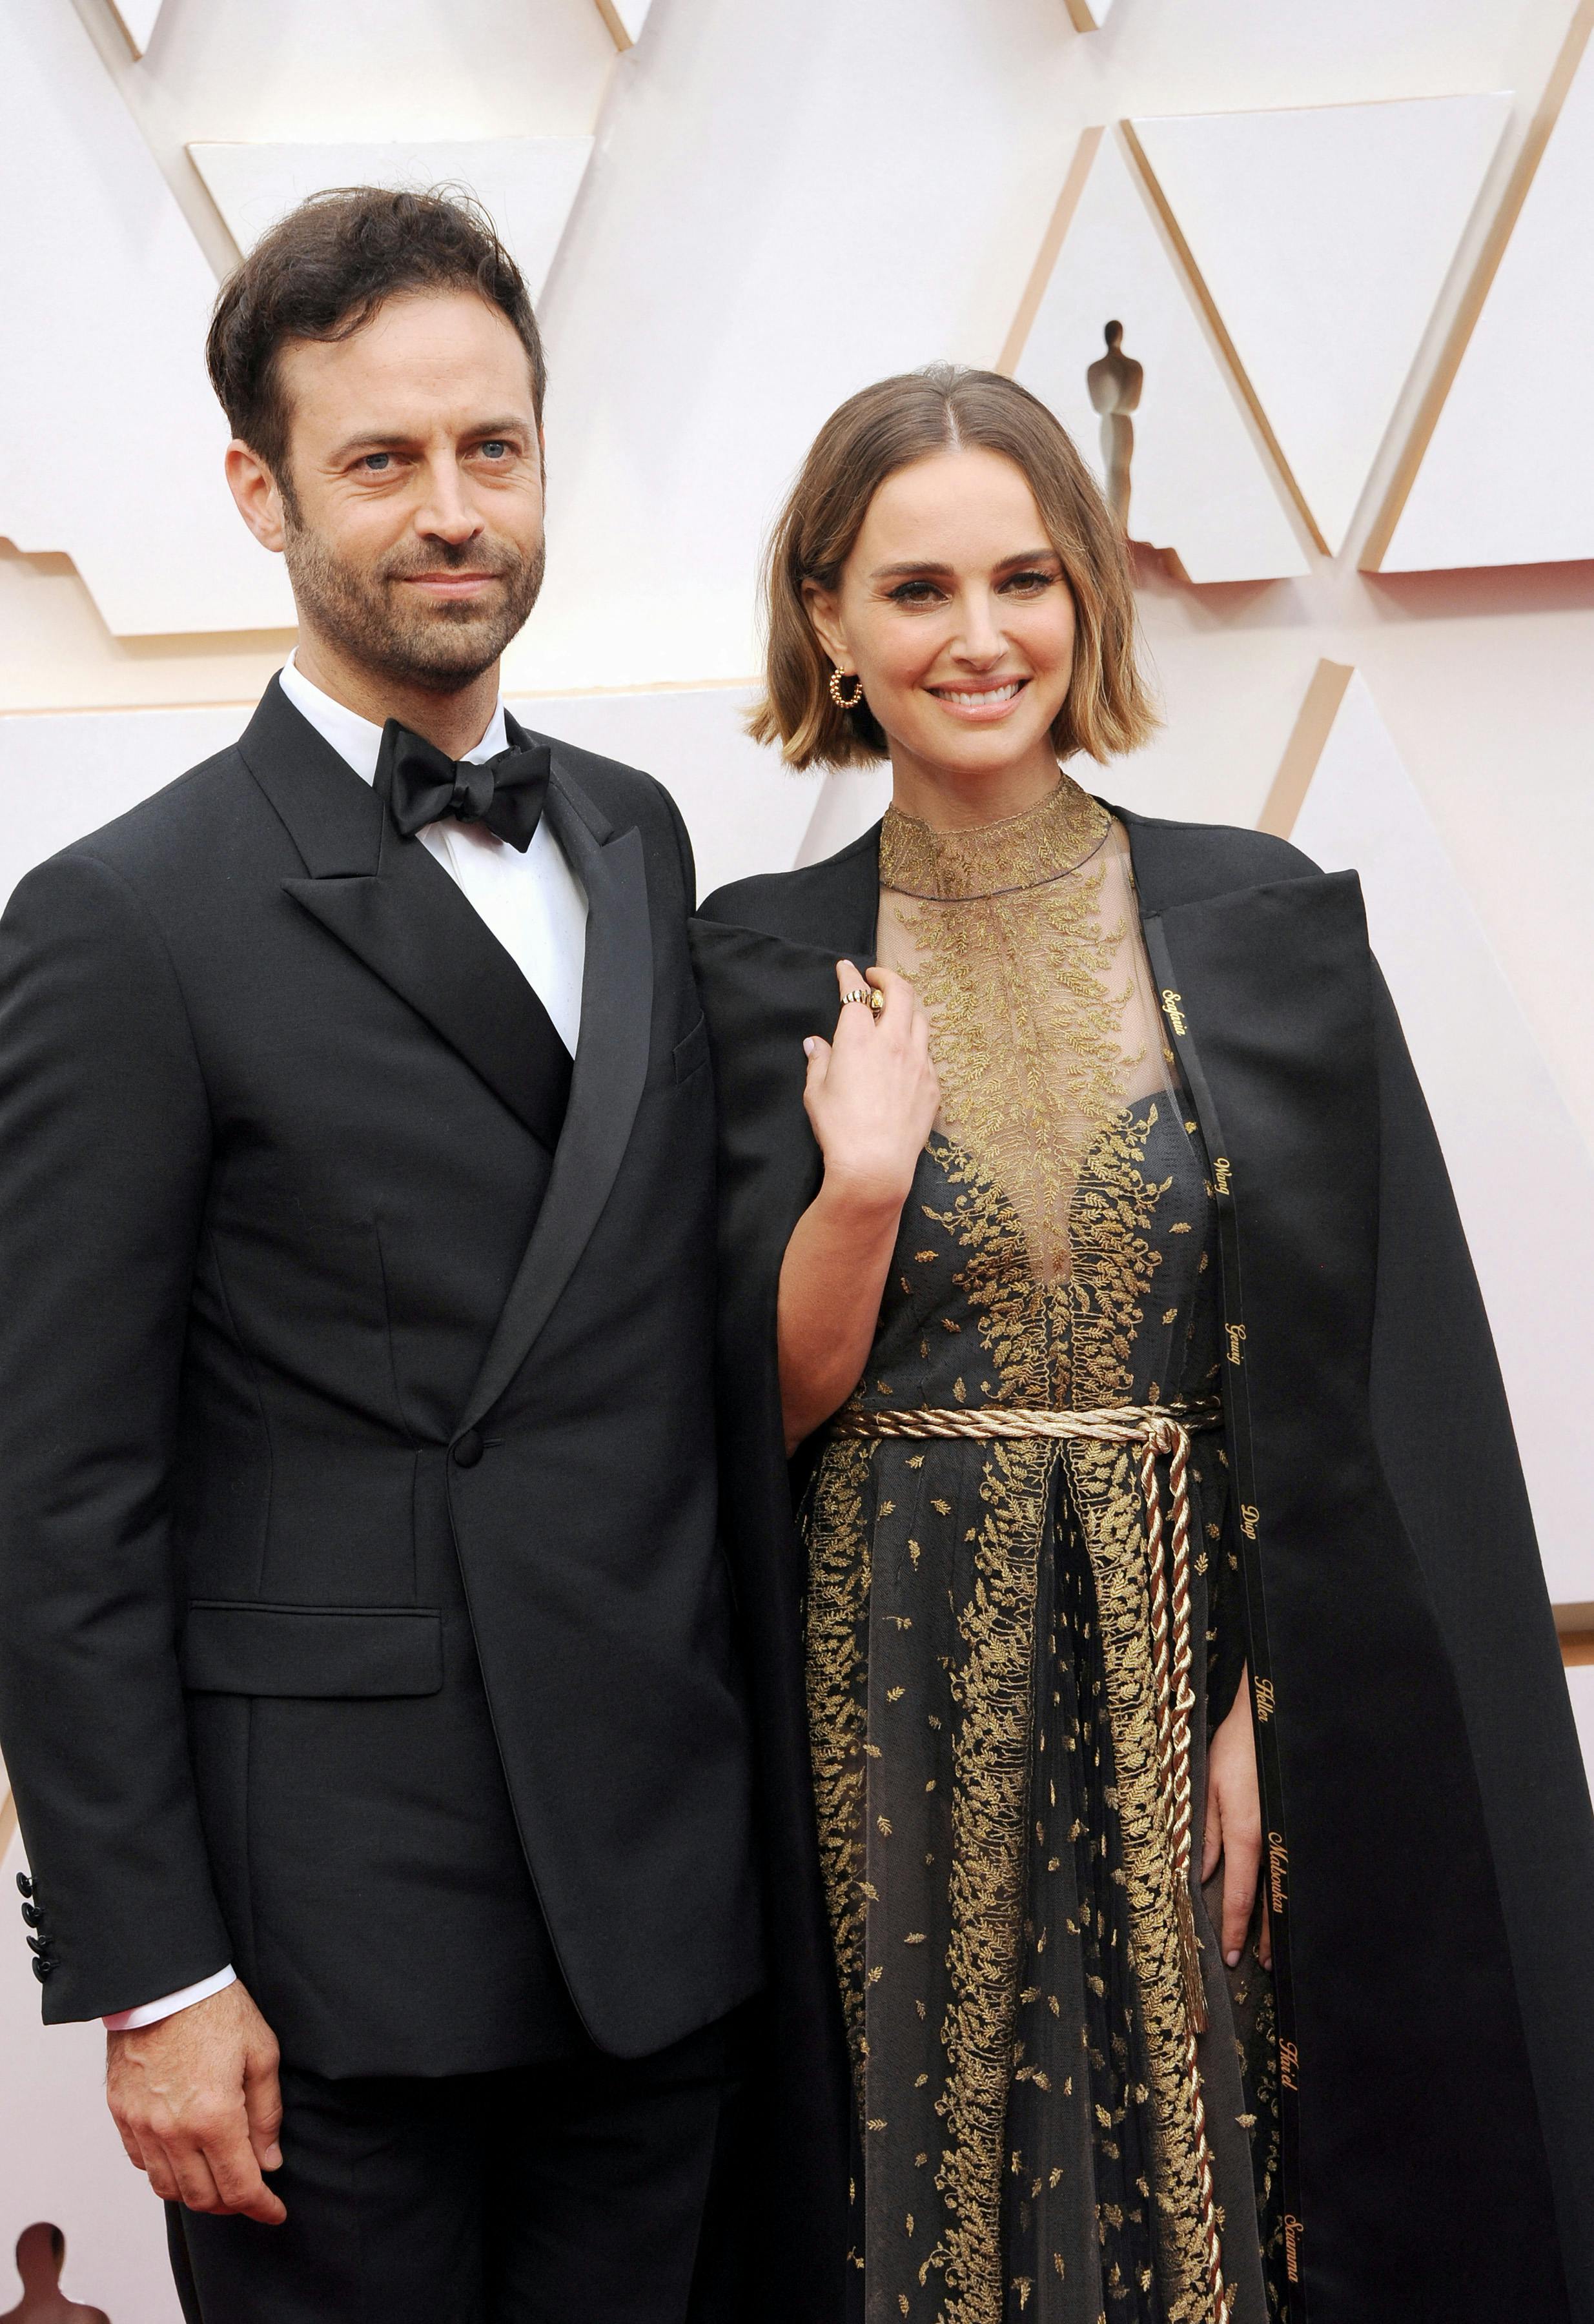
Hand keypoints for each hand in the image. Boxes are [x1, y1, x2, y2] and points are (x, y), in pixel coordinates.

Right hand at [107, 1979, 285, 2222]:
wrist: (163, 1981)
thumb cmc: (217, 2008)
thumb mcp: (261, 2053)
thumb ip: (267, 2114)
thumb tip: (269, 2161)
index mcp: (214, 2117)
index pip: (239, 2187)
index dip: (261, 2207)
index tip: (275, 2213)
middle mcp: (173, 2131)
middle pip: (203, 2197)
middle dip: (233, 2204)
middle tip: (252, 2194)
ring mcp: (142, 2125)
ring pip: (169, 2188)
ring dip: (197, 2193)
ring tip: (219, 2179)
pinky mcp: (121, 2114)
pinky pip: (142, 2162)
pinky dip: (166, 2170)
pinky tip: (184, 2156)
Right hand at [801, 961, 938, 1213]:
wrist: (875, 1166)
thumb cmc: (840, 1129)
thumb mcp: (816, 1092)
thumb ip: (819, 1061)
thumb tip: (816, 1044)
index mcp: (859, 1039)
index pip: (855, 993)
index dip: (850, 976)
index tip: (846, 968)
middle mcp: (894, 1043)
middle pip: (901, 992)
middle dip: (888, 977)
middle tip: (876, 978)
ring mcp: (919, 1062)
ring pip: (921, 1018)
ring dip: (907, 1006)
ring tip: (896, 1010)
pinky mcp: (933, 1085)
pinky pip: (928, 1052)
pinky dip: (916, 1042)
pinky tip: (907, 1052)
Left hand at [1201, 1667, 1270, 1971]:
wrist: (1275, 1718)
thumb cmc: (1235, 1748)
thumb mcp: (1206, 1786)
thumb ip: (1206, 1833)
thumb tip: (1203, 1874)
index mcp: (1247, 1833)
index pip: (1242, 1894)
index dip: (1237, 1927)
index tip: (1233, 1956)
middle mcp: (1275, 1840)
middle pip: (1272, 1902)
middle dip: (1264, 1935)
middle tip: (1258, 1964)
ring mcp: (1292, 1834)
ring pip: (1289, 1889)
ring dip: (1281, 1920)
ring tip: (1275, 1948)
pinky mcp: (1301, 1825)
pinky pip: (1298, 1868)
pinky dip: (1295, 1893)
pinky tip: (1295, 1905)